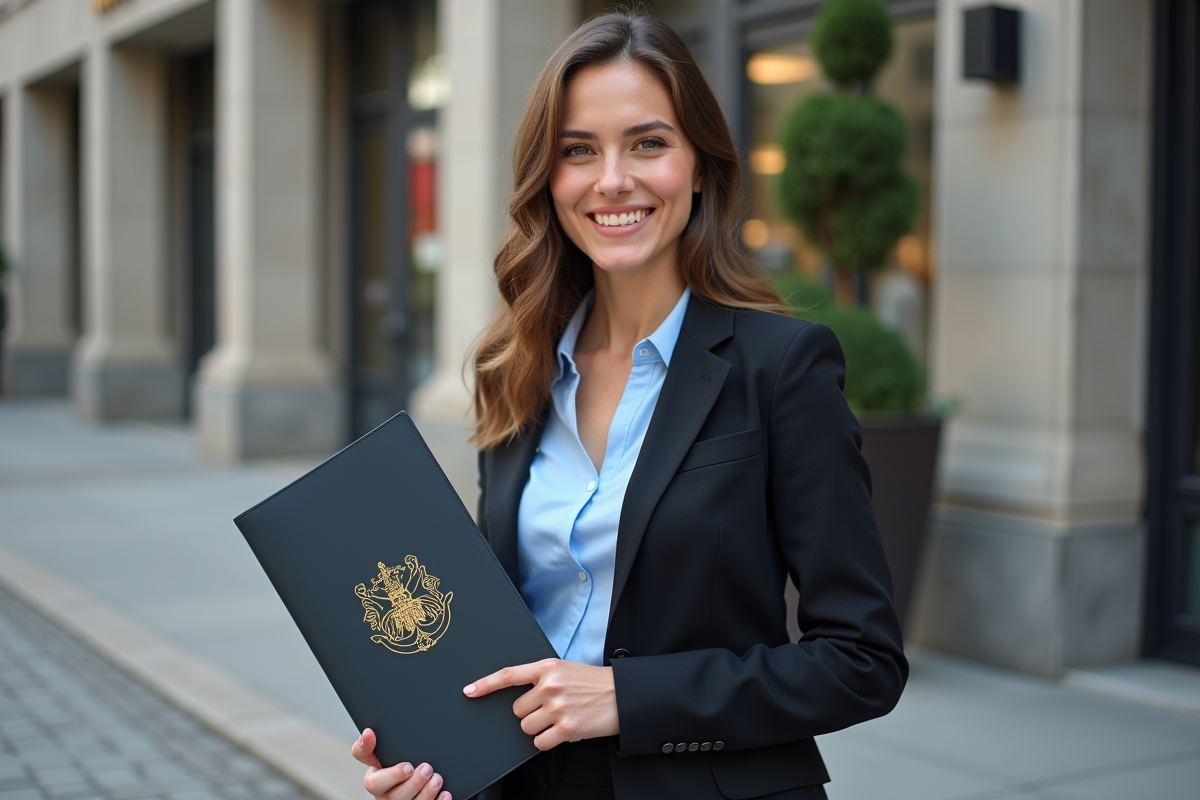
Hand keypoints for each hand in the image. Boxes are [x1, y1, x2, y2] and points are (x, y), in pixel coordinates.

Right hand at [351, 728, 450, 799]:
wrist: (409, 773)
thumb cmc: (393, 762)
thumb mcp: (381, 751)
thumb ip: (370, 744)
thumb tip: (367, 733)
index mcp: (376, 780)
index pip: (373, 783)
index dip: (392, 776)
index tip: (408, 766)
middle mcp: (386, 796)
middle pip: (395, 797)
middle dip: (414, 783)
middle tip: (427, 769)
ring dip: (426, 793)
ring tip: (437, 779)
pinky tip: (444, 794)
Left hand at [464, 658, 618, 750]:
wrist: (620, 695)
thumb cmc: (590, 682)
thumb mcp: (564, 669)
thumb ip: (540, 677)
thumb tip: (516, 696)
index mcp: (547, 667)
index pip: (509, 675)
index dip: (485, 684)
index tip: (469, 691)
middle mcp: (550, 686)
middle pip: (517, 709)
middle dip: (529, 712)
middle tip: (550, 708)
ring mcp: (558, 708)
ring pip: (526, 727)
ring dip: (538, 727)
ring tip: (558, 718)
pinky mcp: (566, 729)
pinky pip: (539, 742)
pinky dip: (547, 741)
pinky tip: (562, 730)